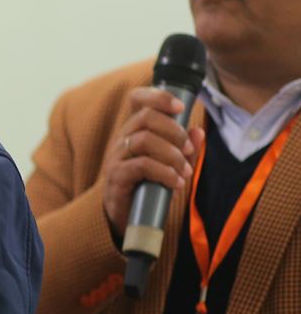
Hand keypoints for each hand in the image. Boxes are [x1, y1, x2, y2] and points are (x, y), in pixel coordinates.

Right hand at [103, 87, 205, 239]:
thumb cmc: (149, 185)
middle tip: (189, 150)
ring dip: (173, 155)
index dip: (158, 96)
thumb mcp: (172, 164)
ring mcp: (116, 156)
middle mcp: (122, 138)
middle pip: (146, 117)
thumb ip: (185, 148)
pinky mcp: (116, 175)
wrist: (127, 217)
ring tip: (185, 173)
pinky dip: (165, 173)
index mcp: (135, 130)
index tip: (181, 107)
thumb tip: (198, 132)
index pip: (137, 99)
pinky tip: (176, 184)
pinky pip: (142, 165)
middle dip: (175, 131)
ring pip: (145, 140)